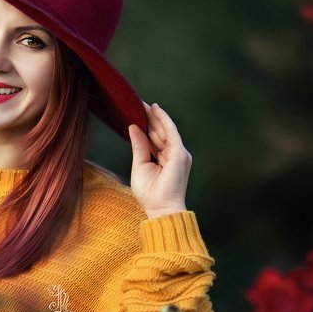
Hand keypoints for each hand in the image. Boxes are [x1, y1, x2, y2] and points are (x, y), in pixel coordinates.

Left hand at [128, 102, 191, 218]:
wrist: (160, 209)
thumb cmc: (150, 193)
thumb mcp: (139, 165)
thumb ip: (139, 146)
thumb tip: (132, 127)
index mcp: (165, 158)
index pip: (155, 137)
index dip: (146, 123)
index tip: (135, 111)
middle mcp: (174, 154)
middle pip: (160, 131)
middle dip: (149, 117)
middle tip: (137, 102)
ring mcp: (179, 153)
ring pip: (165, 129)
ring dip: (154, 116)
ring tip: (143, 103)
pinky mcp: (180, 154)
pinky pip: (171, 132)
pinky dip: (164, 120)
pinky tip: (155, 110)